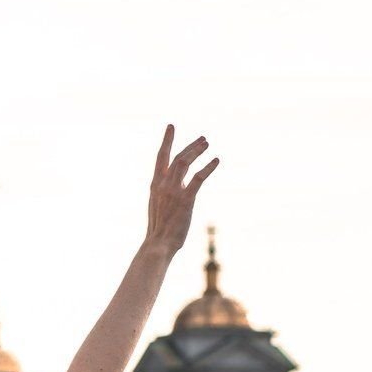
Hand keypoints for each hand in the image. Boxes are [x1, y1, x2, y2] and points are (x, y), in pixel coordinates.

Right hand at [146, 124, 217, 256]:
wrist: (158, 244)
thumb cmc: (160, 230)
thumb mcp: (159, 206)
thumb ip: (168, 193)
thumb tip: (181, 186)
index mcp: (155, 185)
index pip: (161, 157)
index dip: (167, 141)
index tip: (171, 126)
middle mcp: (162, 184)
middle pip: (177, 157)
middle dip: (190, 145)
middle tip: (203, 138)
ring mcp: (173, 191)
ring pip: (185, 163)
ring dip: (197, 151)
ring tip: (207, 144)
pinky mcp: (185, 199)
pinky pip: (198, 178)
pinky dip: (208, 167)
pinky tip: (216, 160)